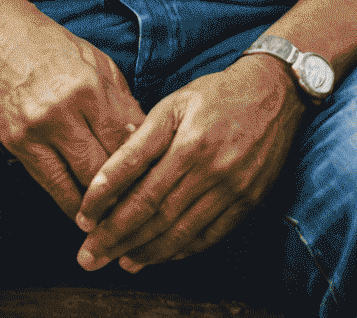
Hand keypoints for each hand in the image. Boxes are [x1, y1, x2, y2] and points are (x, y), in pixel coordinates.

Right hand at [0, 6, 145, 218]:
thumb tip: (146, 140)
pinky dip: (69, 204)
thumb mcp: (96, 62)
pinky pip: (50, 185)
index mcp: (94, 87)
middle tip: (139, 214)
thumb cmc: (50, 46)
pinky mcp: (17, 141)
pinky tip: (79, 213)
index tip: (154, 188)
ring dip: (99, 209)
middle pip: (109, 169)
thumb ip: (122, 101)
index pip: (130, 142)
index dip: (145, 170)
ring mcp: (40, 127)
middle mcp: (68, 109)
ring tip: (113, 223)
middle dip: (126, 195)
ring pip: (81, 185)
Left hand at [74, 54, 304, 272]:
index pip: (137, 181)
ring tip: (120, 262)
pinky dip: (181, 250)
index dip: (106, 202)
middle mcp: (208, 169)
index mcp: (186, 141)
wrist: (273, 95)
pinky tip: (161, 256)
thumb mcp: (173, 102)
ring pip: (180, 231)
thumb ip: (143, 136)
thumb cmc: (215, 94)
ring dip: (147, 251)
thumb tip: (110, 169)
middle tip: (89, 254)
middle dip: (118, 237)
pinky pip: (209, 236)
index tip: (83, 219)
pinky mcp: (247, 203)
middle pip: (155, 213)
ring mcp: (231, 190)